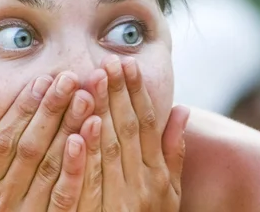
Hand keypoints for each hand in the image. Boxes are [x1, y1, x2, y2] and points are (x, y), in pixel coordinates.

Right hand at [0, 72, 96, 210]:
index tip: (42, 80)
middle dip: (51, 109)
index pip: (2, 140)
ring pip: (50, 166)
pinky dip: (77, 167)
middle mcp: (1, 201)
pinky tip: (88, 138)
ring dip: (70, 129)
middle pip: (29, 146)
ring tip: (85, 97)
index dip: (23, 109)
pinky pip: (66, 197)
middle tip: (70, 77)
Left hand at [78, 55, 189, 210]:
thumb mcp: (168, 191)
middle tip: (108, 62)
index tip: (127, 64)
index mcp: (156, 176)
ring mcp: (117, 203)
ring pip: (107, 152)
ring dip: (100, 114)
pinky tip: (78, 132)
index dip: (136, 93)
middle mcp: (140, 186)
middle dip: (117, 94)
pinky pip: (86, 186)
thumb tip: (182, 108)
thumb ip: (173, 152)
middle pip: (126, 132)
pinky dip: (83, 158)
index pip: (146, 126)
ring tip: (92, 82)